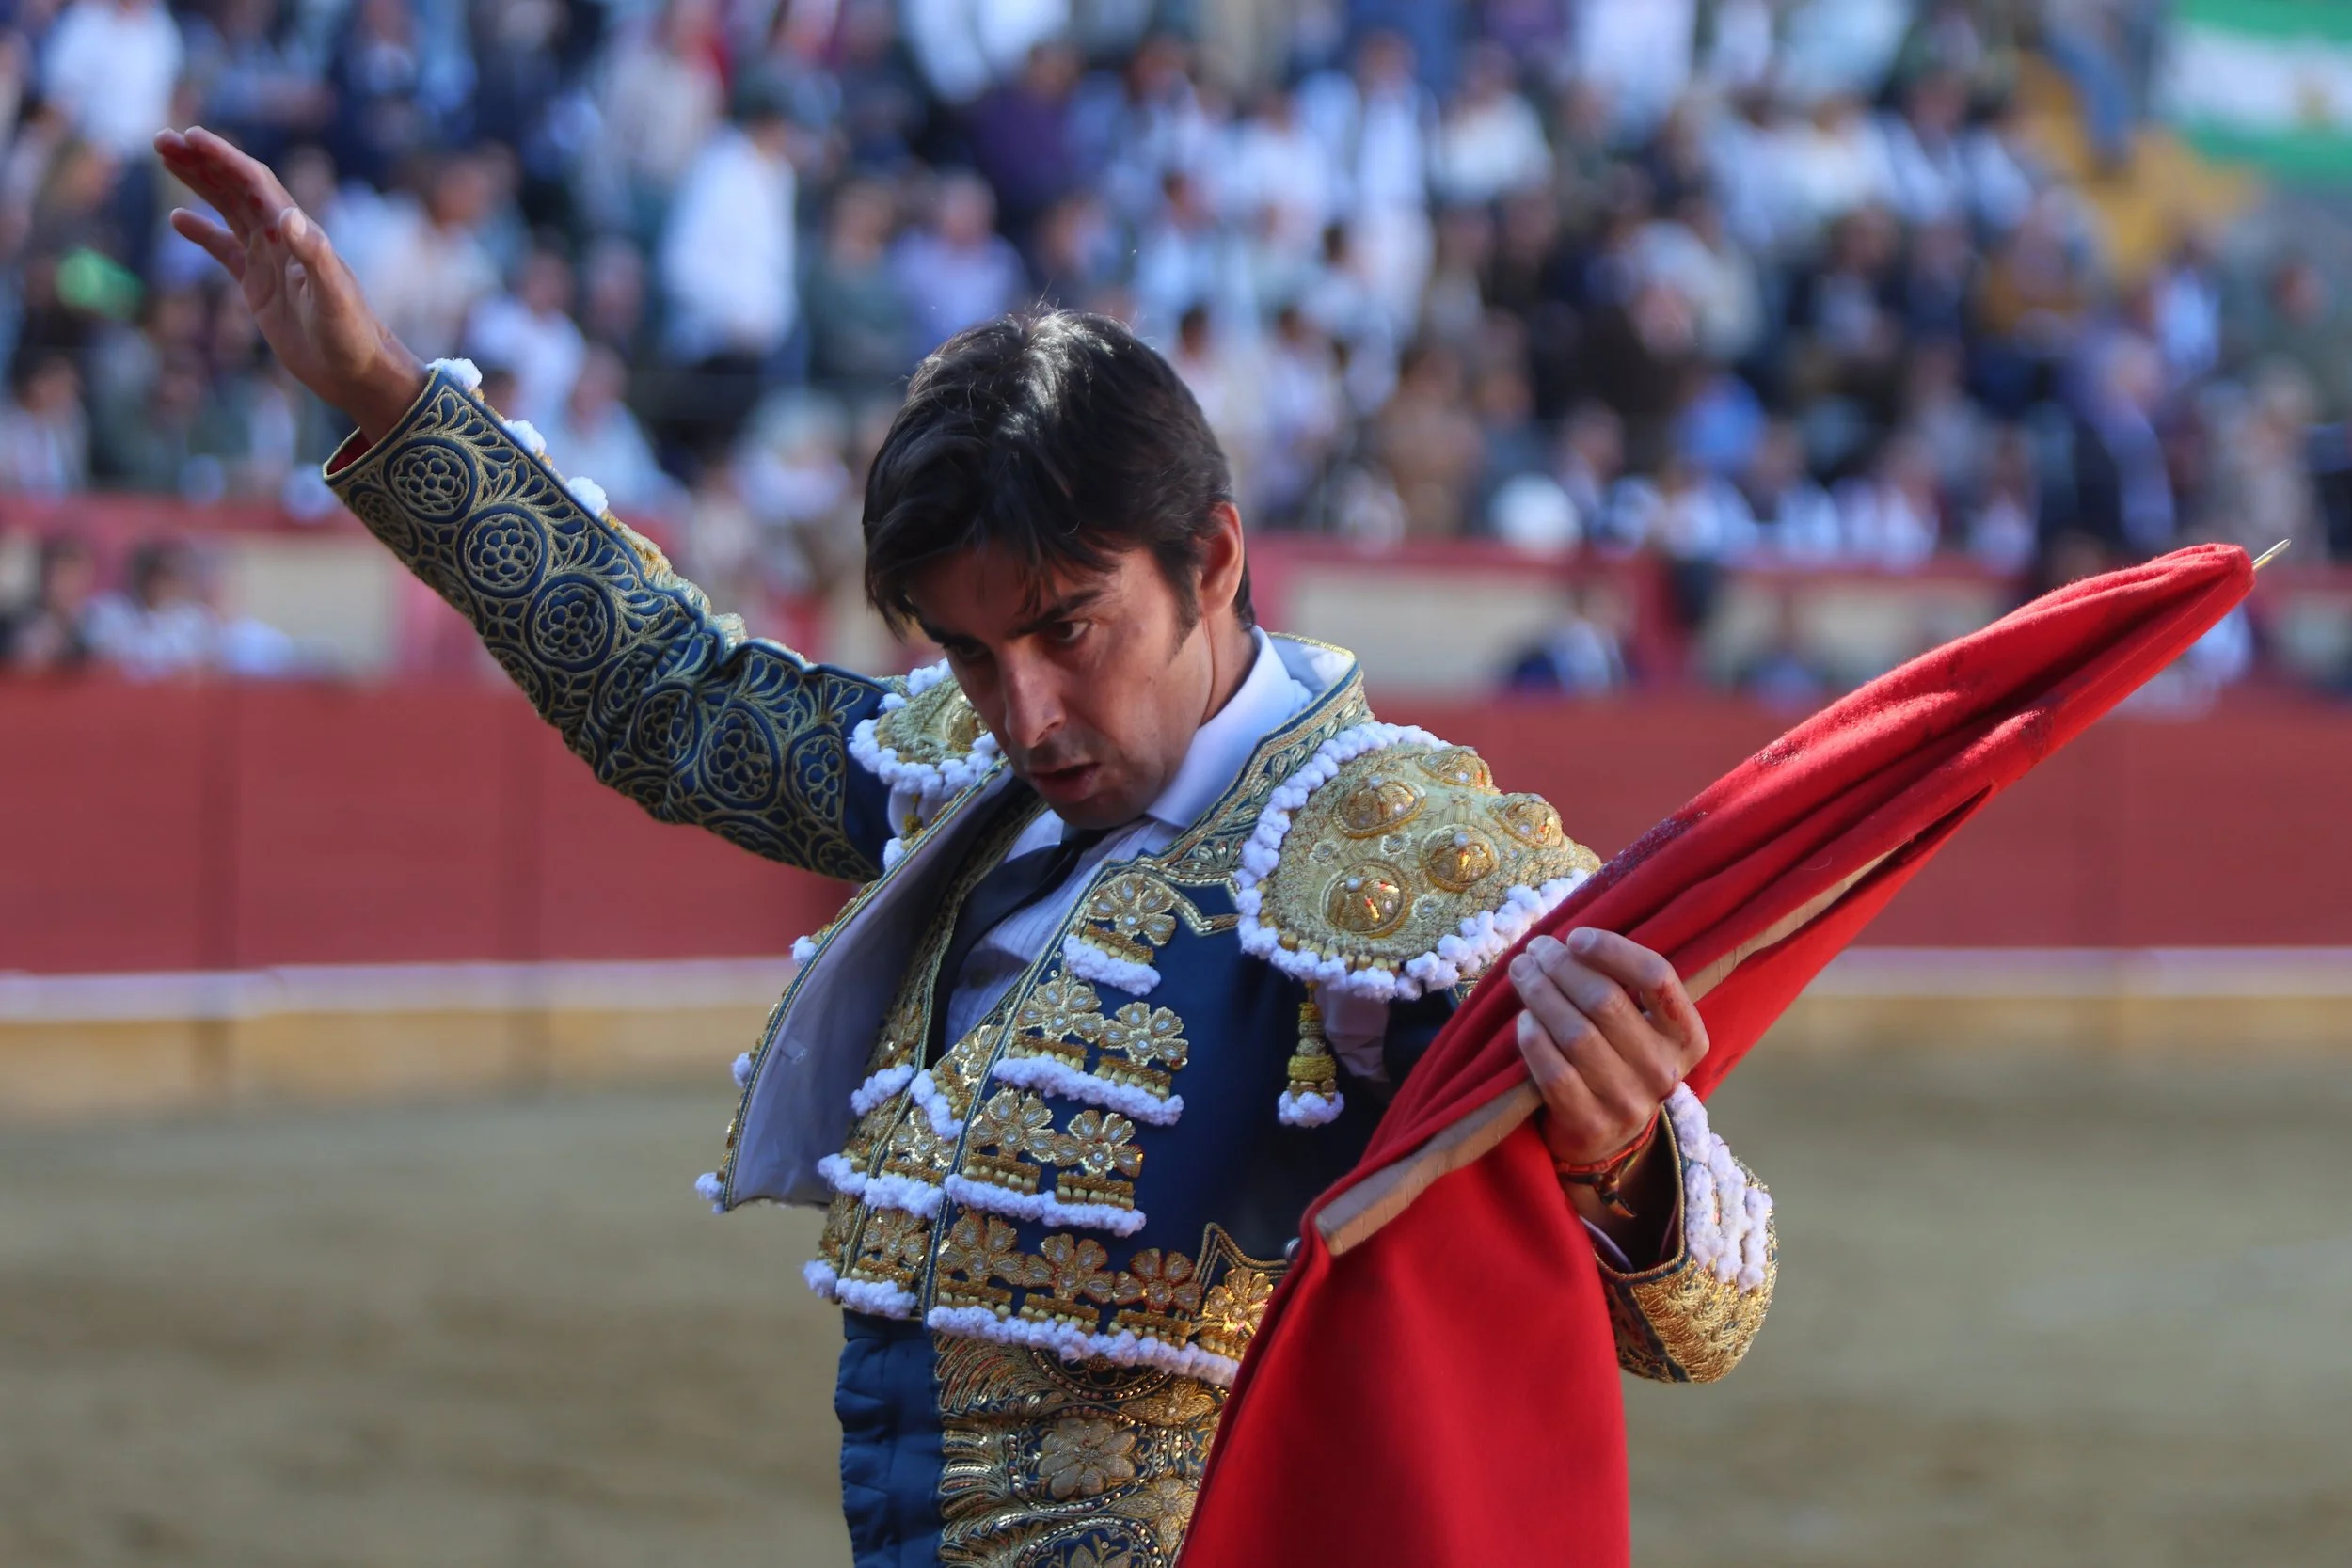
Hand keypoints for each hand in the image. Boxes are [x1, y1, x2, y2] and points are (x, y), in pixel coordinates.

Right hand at [155, 126, 424, 442]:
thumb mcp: (334, 297)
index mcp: (299, 234)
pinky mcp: (259, 285)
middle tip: (162, 139)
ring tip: (165, 159)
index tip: (191, 137)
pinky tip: (178, 219)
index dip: (224, 159)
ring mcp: (270, 260)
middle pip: (237, 188)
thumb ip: (315, 256)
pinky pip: (225, 249)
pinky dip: (202, 233)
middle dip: (201, 162)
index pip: (256, 184)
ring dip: (199, 184)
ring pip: (229, 210)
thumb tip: (288, 216)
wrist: (357, 372)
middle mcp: (283, 239)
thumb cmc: (352, 335)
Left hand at [1509, 928, 1707, 1168]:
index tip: (1575, 937)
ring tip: (1522, 972)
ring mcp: (1627, 1101)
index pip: (1657, 977)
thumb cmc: (1621, 1060)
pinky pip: (1554, 1073)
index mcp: (1687, 1037)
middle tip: (1536, 950)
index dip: (1612, 950)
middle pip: (1606, 1001)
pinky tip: (1523, 1020)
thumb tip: (1570, 939)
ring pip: (1576, 1033)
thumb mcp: (1642, 1026)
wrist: (1610, 1138)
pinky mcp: (1590, 1124)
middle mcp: (1663, 1070)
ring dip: (1540, 994)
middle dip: (1562, 966)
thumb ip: (1623, 985)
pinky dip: (1534, 1040)